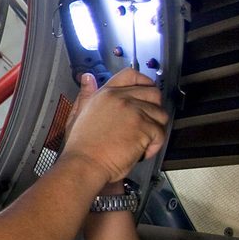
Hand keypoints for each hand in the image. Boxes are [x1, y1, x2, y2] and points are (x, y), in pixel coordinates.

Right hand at [62, 69, 167, 183]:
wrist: (85, 164)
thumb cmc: (81, 146)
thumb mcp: (78, 114)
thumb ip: (85, 94)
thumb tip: (88, 77)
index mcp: (105, 94)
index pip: (130, 75)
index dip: (143, 82)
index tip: (146, 92)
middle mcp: (121, 98)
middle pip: (153, 93)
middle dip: (154, 108)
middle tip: (147, 122)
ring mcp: (134, 112)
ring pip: (160, 114)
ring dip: (155, 129)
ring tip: (142, 141)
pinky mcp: (144, 128)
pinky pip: (160, 133)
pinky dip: (154, 145)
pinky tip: (141, 152)